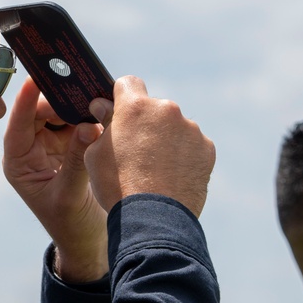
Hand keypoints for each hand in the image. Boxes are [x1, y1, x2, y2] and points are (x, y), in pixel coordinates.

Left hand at [3, 78, 107, 282]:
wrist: (88, 242)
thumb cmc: (71, 225)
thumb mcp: (71, 194)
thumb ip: (78, 159)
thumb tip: (90, 125)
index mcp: (19, 162)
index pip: (19, 124)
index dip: (26, 100)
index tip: (37, 78)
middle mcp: (31, 150)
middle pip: (41, 112)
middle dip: (61, 101)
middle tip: (85, 92)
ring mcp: (51, 146)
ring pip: (61, 113)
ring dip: (77, 107)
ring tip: (98, 101)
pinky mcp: (71, 146)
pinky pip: (77, 122)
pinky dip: (89, 116)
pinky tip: (104, 111)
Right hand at [84, 77, 214, 216]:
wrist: (154, 218)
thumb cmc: (117, 186)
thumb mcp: (95, 154)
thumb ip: (103, 125)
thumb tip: (103, 108)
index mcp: (136, 107)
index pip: (128, 83)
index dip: (121, 97)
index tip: (118, 113)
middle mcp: (166, 110)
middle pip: (153, 109)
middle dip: (146, 124)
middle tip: (136, 152)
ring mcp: (190, 129)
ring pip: (174, 128)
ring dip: (166, 140)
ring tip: (156, 171)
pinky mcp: (206, 148)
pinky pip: (191, 146)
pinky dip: (183, 156)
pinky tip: (172, 177)